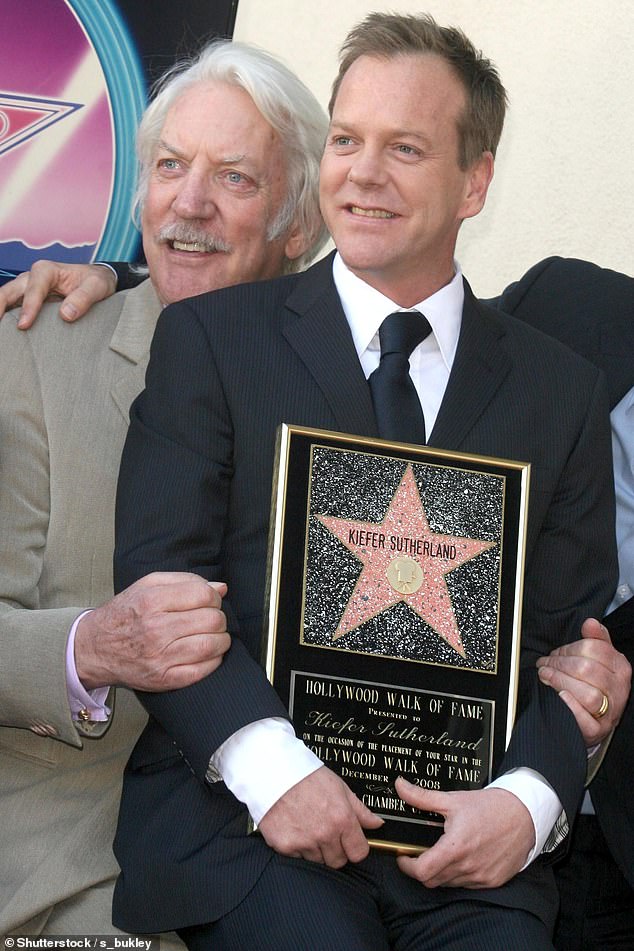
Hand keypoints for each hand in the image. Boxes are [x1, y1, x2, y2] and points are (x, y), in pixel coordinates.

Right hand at [0, 260, 116, 325]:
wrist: (96, 282)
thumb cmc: (95, 282)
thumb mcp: (97, 287)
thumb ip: (83, 298)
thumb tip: (65, 314)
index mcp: (46, 270)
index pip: (33, 289)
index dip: (28, 307)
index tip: (24, 325)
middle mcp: (31, 278)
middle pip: (8, 292)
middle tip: (0, 329)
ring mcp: (27, 290)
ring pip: (6, 300)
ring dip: (1, 314)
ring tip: (2, 335)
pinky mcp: (27, 301)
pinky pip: (12, 309)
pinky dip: (7, 319)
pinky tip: (6, 334)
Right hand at [74, 572, 229, 690]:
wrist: (94, 649)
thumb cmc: (125, 614)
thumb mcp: (147, 586)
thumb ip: (185, 581)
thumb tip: (221, 588)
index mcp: (152, 601)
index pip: (203, 595)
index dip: (214, 597)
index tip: (209, 601)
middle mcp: (156, 629)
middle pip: (212, 620)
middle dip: (218, 618)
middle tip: (211, 619)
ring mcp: (160, 657)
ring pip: (212, 645)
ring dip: (221, 639)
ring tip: (213, 635)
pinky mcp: (164, 679)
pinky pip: (203, 670)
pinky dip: (214, 660)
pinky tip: (208, 653)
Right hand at [258, 765, 383, 867]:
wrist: (274, 771)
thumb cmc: (307, 776)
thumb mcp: (339, 787)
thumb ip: (360, 810)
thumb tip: (377, 824)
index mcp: (342, 819)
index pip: (359, 853)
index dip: (355, 848)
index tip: (349, 842)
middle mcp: (325, 834)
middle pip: (338, 862)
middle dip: (336, 851)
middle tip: (326, 833)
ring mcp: (304, 842)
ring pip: (318, 862)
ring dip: (316, 850)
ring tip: (309, 828)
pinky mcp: (285, 846)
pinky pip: (297, 858)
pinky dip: (297, 849)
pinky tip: (295, 830)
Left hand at [395, 780, 533, 887]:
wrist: (523, 815)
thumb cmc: (489, 807)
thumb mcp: (452, 800)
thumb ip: (422, 797)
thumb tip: (400, 786)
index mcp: (455, 848)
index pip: (422, 872)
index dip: (407, 866)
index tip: (404, 857)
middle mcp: (468, 867)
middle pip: (432, 881)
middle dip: (421, 868)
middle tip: (419, 853)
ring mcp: (481, 877)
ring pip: (448, 884)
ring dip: (440, 872)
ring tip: (442, 851)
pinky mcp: (492, 881)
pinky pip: (467, 885)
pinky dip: (458, 875)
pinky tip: (461, 858)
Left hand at [537, 618, 630, 745]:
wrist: (599, 721)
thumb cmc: (597, 686)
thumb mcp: (601, 660)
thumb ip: (597, 640)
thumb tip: (590, 622)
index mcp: (620, 667)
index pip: (594, 649)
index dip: (569, 648)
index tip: (554, 653)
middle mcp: (618, 689)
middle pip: (587, 669)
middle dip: (559, 665)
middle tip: (544, 666)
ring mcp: (610, 711)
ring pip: (587, 694)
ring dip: (560, 682)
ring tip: (545, 678)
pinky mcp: (598, 730)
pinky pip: (586, 719)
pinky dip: (572, 707)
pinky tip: (560, 697)